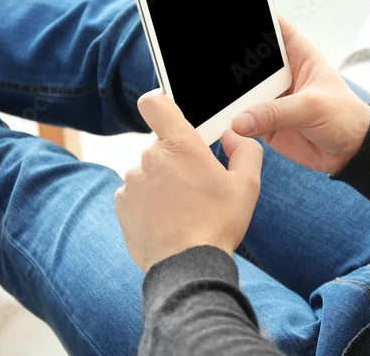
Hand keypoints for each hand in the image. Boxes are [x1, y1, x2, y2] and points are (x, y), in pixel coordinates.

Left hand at [114, 90, 262, 272]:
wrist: (188, 266)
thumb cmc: (218, 223)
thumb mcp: (248, 185)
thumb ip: (245, 149)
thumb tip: (233, 136)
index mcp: (179, 144)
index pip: (155, 103)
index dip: (160, 104)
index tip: (169, 115)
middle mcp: (149, 157)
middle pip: (159, 144)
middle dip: (174, 157)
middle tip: (195, 184)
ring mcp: (132, 181)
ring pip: (147, 169)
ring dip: (161, 181)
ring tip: (181, 207)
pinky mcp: (121, 203)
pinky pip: (135, 192)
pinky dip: (148, 200)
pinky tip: (166, 218)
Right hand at [231, 17, 369, 174]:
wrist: (351, 151)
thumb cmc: (345, 117)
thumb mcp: (314, 106)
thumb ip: (277, 112)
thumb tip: (243, 119)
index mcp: (299, 55)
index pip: (275, 27)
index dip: (257, 18)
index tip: (234, 21)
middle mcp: (282, 74)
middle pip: (250, 59)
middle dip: (234, 63)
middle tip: (219, 69)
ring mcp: (272, 97)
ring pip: (242, 90)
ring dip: (230, 95)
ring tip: (218, 98)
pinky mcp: (265, 121)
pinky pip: (242, 119)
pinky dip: (233, 120)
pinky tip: (222, 119)